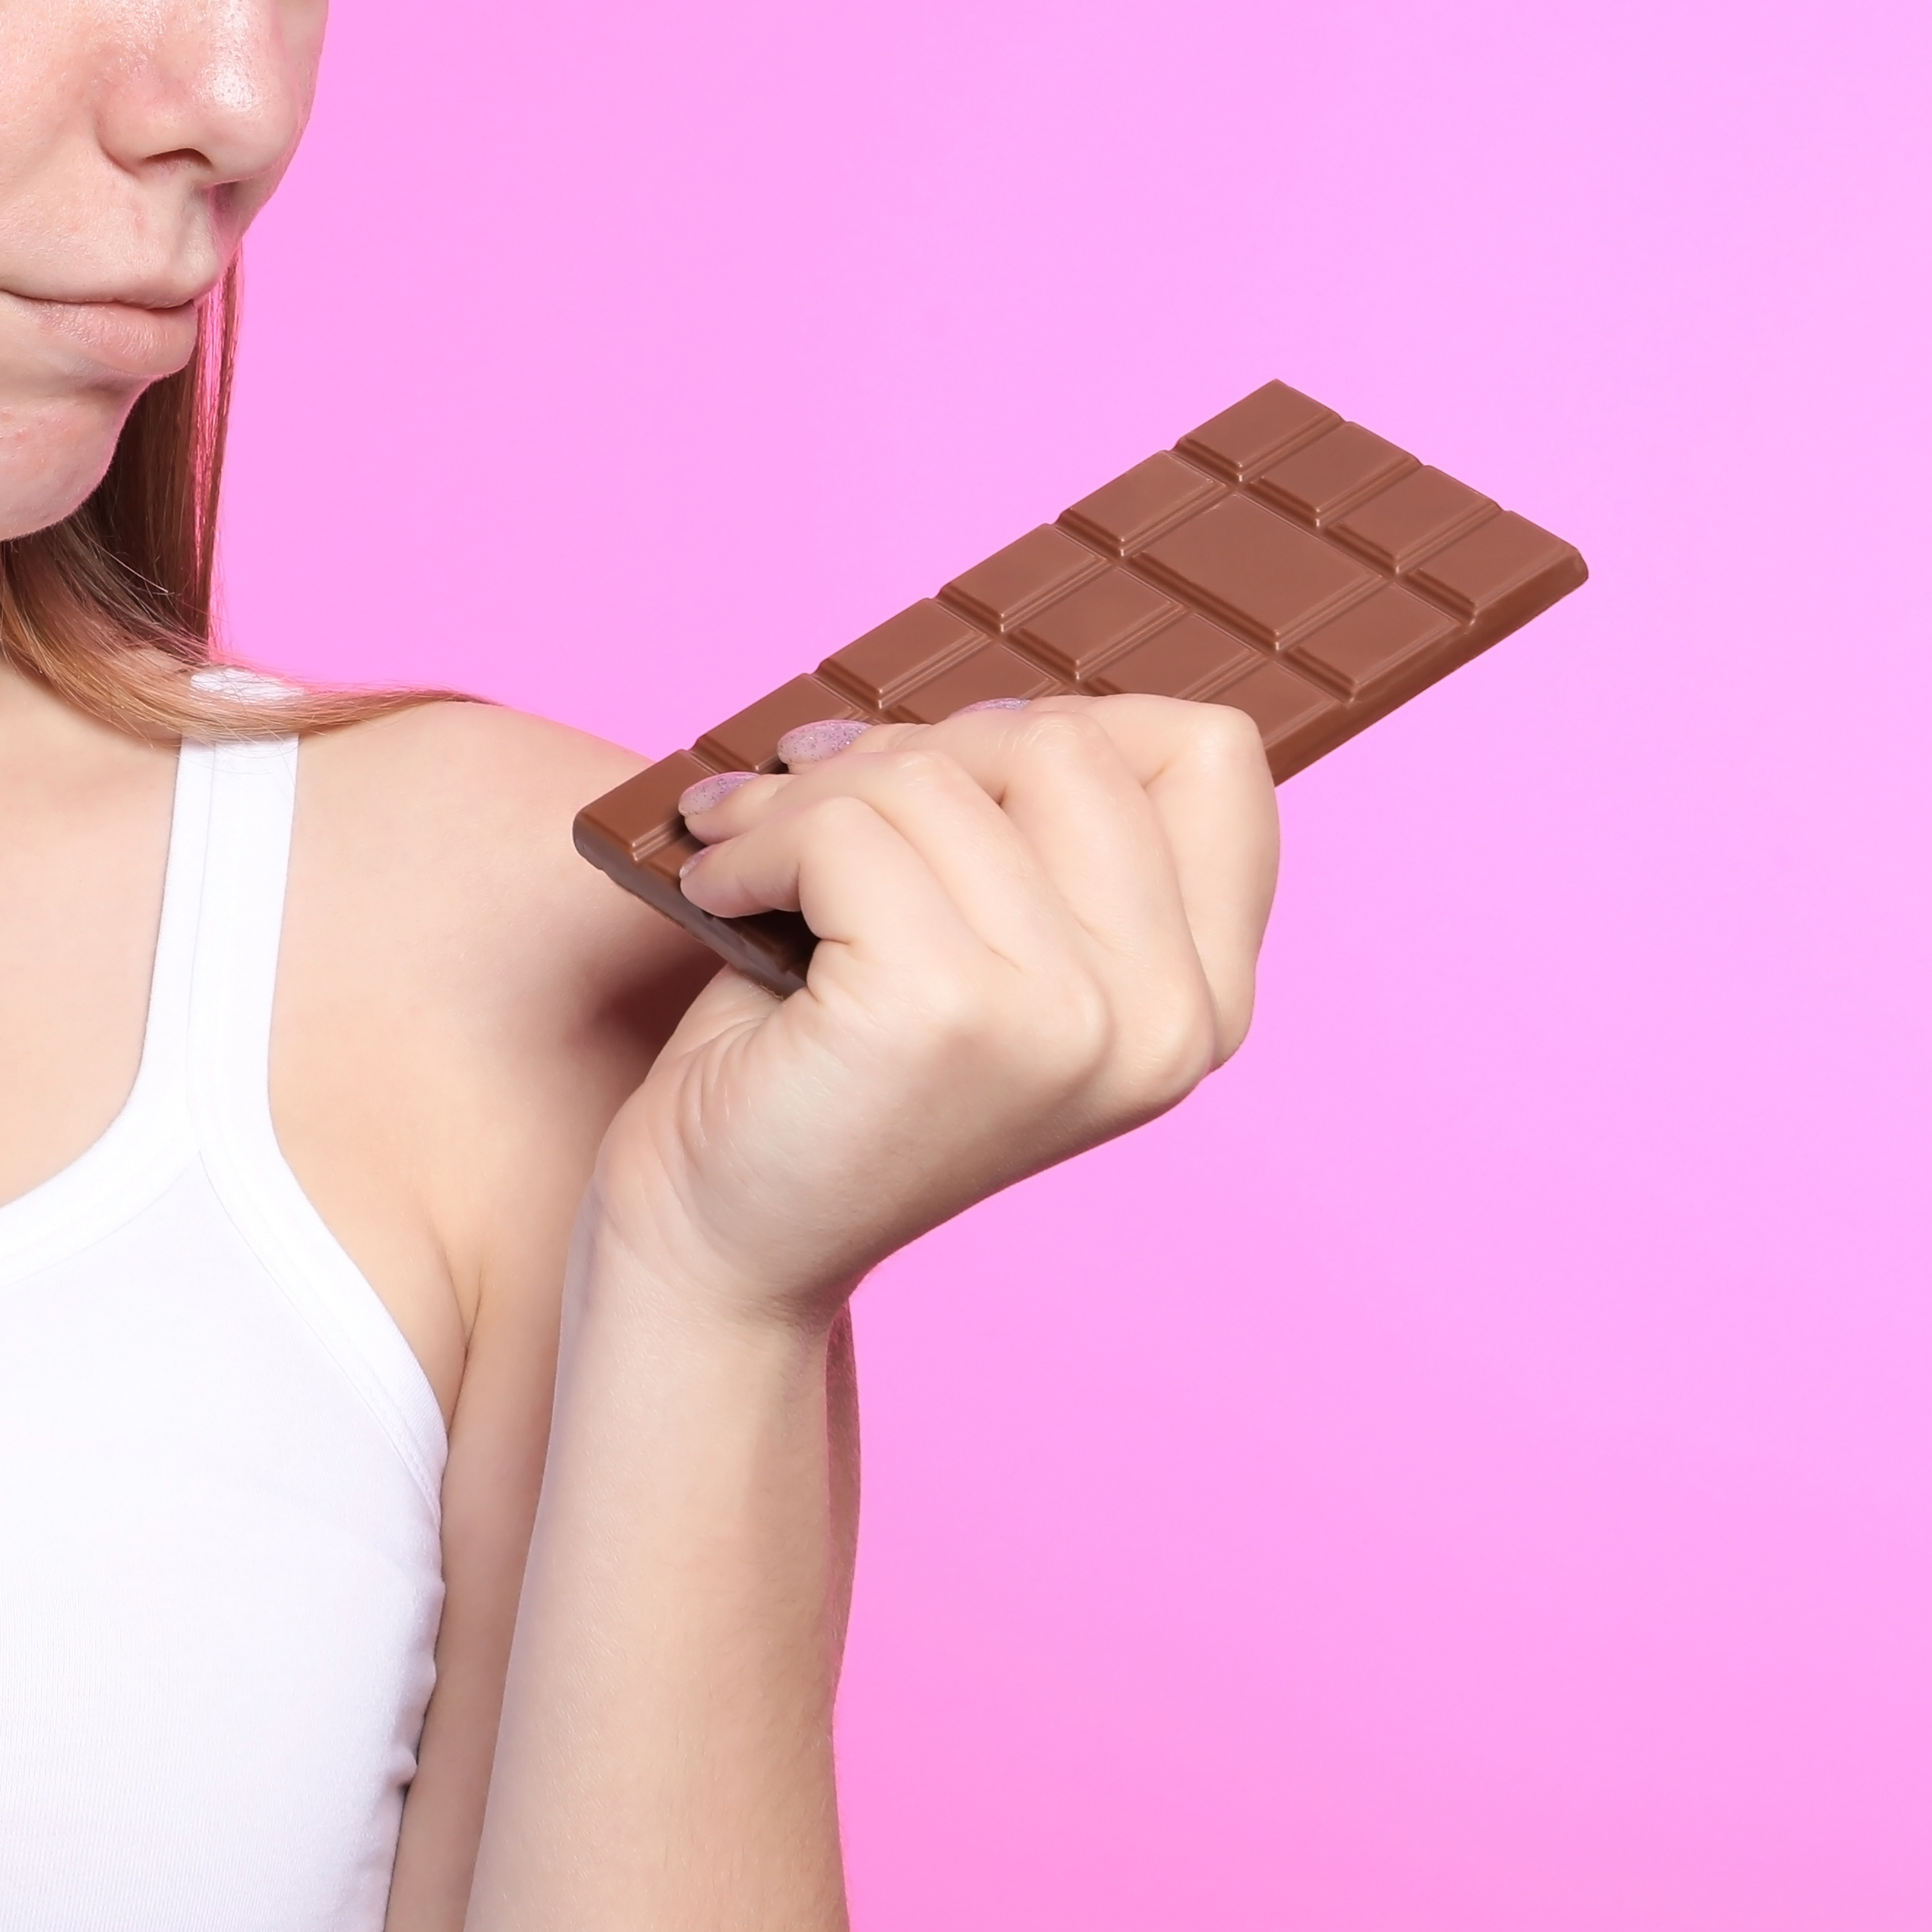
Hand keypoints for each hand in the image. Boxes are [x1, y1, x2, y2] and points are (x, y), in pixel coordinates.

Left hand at [588, 694, 1279, 1325]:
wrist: (722, 1240)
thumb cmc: (826, 1068)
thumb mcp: (977, 938)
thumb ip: (1030, 835)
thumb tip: (1000, 691)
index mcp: (1204, 998)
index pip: (1213, 755)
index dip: (1061, 723)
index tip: (940, 767)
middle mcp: (1169, 1018)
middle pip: (1066, 741)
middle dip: (908, 745)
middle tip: (802, 799)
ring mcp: (1072, 1021)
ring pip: (935, 776)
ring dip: (803, 793)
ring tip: (741, 848)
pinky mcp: (947, 1013)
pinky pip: (844, 829)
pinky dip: (755, 837)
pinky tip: (718, 891)